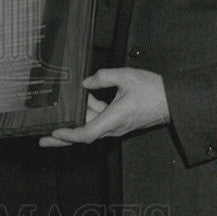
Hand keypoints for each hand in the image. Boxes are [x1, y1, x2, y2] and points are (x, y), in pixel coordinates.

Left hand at [39, 68, 169, 147]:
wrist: (174, 100)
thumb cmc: (154, 91)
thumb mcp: (126, 76)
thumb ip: (103, 77)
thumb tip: (86, 83)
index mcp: (114, 118)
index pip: (87, 133)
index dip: (69, 135)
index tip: (55, 132)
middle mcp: (114, 126)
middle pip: (83, 135)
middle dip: (62, 137)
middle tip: (43, 139)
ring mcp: (117, 126)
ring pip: (91, 125)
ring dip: (77, 118)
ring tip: (63, 109)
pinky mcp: (119, 122)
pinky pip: (100, 119)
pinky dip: (90, 111)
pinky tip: (86, 98)